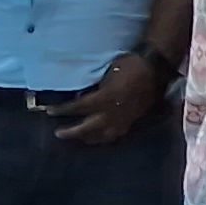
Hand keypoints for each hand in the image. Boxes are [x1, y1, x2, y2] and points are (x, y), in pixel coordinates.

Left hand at [49, 56, 165, 145]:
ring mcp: (124, 118)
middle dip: (72, 132)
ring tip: (81, 139)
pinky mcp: (134, 120)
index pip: (79, 108)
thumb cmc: (130, 65)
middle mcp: (113, 113)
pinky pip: (117, 133)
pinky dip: (107, 136)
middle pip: (88, 128)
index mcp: (105, 99)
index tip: (49, 112)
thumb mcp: (107, 73)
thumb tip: (81, 96)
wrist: (156, 67)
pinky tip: (103, 136)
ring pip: (104, 135)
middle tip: (59, 134)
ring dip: (89, 138)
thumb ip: (95, 88)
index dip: (63, 110)